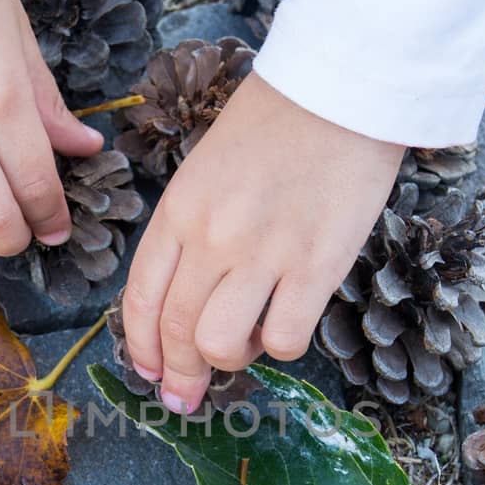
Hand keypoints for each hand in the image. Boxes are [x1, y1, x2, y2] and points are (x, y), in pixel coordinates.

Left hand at [122, 74, 405, 412]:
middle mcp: (212, 236)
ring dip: (229, 361)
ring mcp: (263, 253)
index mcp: (179, 210)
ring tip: (248, 346)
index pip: (141, 298)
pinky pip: (286, 339)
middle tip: (187, 395)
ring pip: (220, 345)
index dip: (140, 347)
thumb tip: (188, 295)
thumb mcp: (208, 168)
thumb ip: (191, 229)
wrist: (344, 89)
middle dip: (177, 376)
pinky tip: (287, 322)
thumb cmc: (277, 124)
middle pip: (176, 331)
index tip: (148, 372)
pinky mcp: (317, 265)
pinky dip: (282, 346)